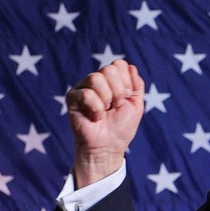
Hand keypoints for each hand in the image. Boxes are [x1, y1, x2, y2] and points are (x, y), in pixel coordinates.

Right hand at [66, 59, 144, 187]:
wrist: (109, 146)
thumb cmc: (121, 127)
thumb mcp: (136, 105)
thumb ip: (137, 85)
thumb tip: (132, 66)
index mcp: (112, 80)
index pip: (119, 64)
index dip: (126, 81)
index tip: (126, 97)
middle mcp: (96, 80)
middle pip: (109, 69)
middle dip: (118, 91)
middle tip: (116, 106)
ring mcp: (83, 87)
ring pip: (96, 78)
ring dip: (106, 99)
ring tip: (105, 112)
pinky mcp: (72, 98)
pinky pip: (86, 94)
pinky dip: (96, 108)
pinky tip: (95, 117)